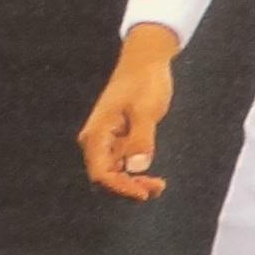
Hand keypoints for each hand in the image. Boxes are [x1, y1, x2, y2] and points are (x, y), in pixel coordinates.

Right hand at [79, 28, 180, 200]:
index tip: (144, 193)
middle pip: (105, 178)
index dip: (120, 188)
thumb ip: (142, 139)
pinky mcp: (118, 139)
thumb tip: (137, 167)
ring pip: (114, 174)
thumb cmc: (144, 81)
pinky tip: (153, 178)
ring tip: (158, 185)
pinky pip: (122, 165)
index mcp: (97, 134)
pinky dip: (136, 174)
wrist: (146, 61)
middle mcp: (96, 141)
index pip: (101, 173)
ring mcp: (107, 141)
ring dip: (132, 184)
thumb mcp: (146, 110)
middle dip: (127, 189)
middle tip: (155, 188)